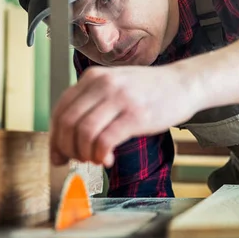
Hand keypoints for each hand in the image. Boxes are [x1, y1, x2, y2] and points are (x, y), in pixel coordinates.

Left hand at [49, 64, 202, 166]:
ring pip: (84, 132)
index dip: (55, 137)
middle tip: (76, 161)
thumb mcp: (115, 84)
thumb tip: (67, 134)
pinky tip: (108, 160)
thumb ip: (92, 100)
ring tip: (95, 159)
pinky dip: (101, 156)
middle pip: (68, 123)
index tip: (58, 155)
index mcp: (93, 77)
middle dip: (67, 148)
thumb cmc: (149, 89)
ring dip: (84, 154)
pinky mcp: (136, 115)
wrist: (183, 83)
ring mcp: (120, 99)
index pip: (60, 110)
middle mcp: (103, 84)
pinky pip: (105, 140)